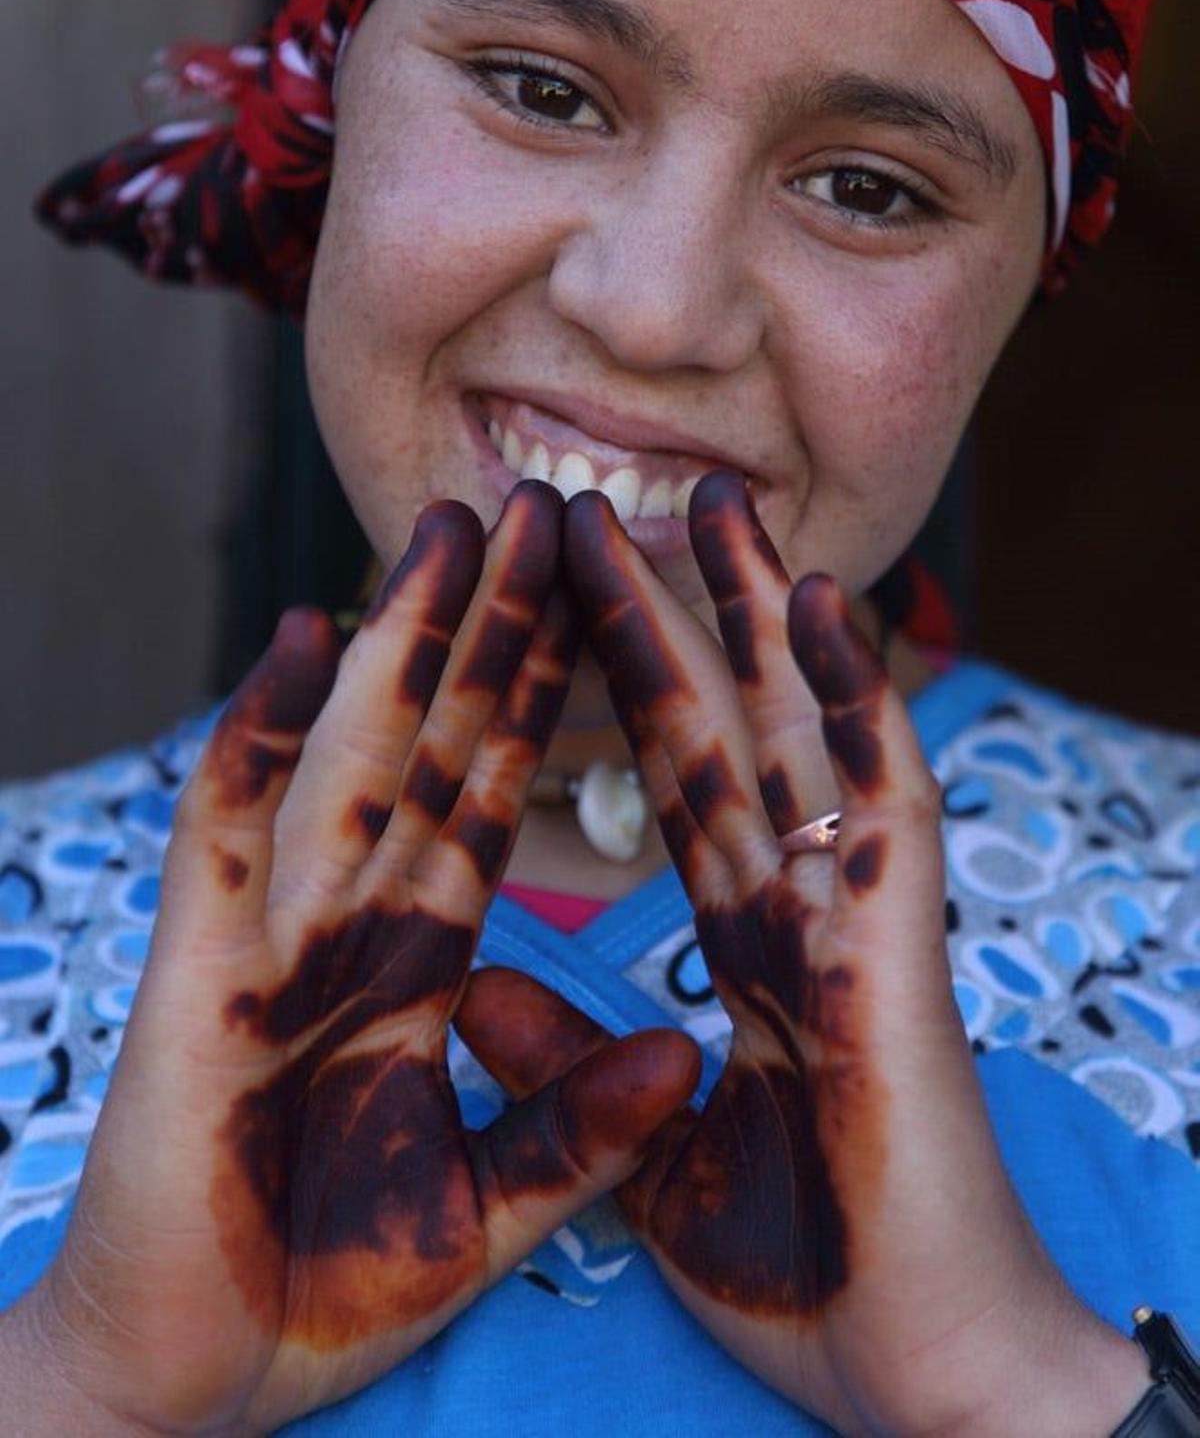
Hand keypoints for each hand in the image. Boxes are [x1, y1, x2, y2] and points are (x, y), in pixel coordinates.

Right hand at [19, 483, 698, 1436]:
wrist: (189, 1390)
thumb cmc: (317, 1293)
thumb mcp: (492, 1210)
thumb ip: (577, 1126)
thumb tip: (681, 1050)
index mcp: (417, 968)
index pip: (496, 799)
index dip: (546, 698)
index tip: (601, 602)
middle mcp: (351, 927)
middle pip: (436, 747)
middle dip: (489, 628)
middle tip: (540, 507)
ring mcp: (275, 940)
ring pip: (353, 755)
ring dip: (401, 638)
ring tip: (451, 525)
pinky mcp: (202, 979)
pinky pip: (233, 834)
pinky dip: (265, 735)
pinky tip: (308, 638)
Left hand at [458, 473, 1145, 1436]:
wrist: (912, 1378)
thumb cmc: (805, 1272)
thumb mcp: (636, 1153)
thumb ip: (565, 1058)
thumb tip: (476, 981)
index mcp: (741, 947)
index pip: (665, 786)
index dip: (612, 692)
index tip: (558, 599)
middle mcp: (793, 908)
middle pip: (719, 729)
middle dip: (669, 613)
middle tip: (616, 501)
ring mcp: (849, 916)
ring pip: (796, 730)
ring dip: (755, 611)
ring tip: (716, 502)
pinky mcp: (899, 950)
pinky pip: (878, 798)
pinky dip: (855, 695)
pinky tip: (817, 604)